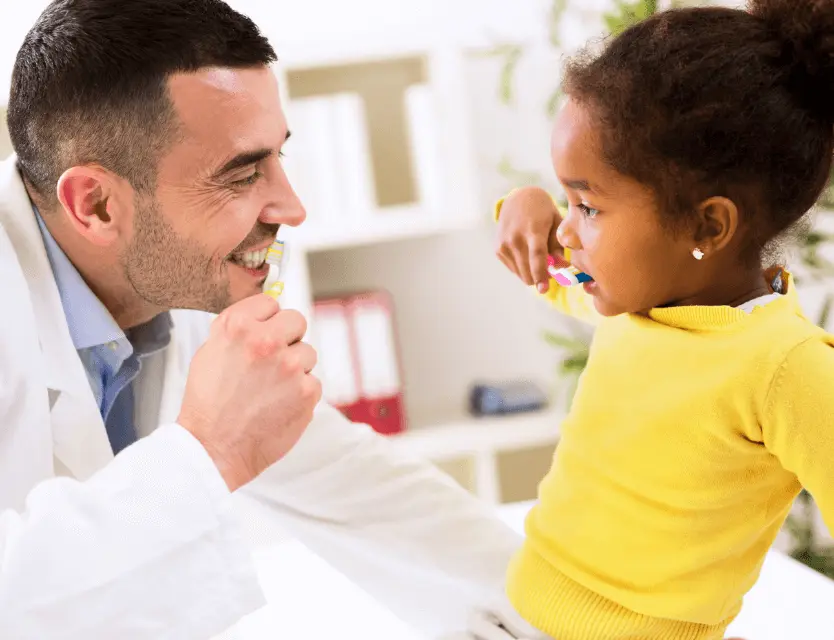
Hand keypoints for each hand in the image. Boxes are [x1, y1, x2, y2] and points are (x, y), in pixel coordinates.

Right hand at [178, 294, 321, 491]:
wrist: (213, 448)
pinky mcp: (308, 391)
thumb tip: (264, 312)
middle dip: (287, 338)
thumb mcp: (210, 351)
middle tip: (272, 361)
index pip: (271, 303)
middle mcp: (266, 341)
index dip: (267, 320)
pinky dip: (301, 393)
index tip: (263, 334)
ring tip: (271, 389)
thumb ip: (239, 327)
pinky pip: (314, 381)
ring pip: (308, 352)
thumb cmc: (209, 404)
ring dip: (295, 368)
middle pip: (297, 321)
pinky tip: (279, 404)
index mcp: (238, 327)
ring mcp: (290, 366)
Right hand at [495, 186, 567, 293]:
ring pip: (521, 274)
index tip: (544, 290)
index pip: (536, 257)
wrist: (518, 199)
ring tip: (538, 258)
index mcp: (533, 230)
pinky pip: (514, 270)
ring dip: (532, 273)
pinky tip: (526, 252)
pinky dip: (523, 267)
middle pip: (528, 271)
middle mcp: (515, 238)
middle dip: (540, 277)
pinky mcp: (498, 250)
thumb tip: (560, 268)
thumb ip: (558, 247)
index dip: (541, 275)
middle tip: (551, 270)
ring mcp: (504, 244)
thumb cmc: (543, 212)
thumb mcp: (556, 223)